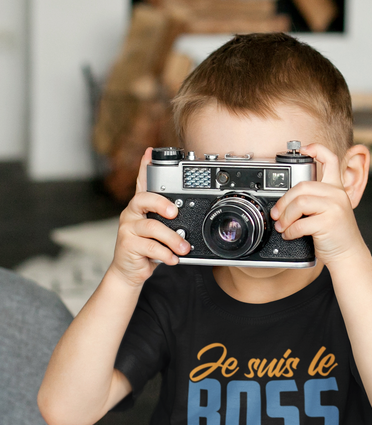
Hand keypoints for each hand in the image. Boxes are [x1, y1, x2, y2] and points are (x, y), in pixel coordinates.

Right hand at [110, 148, 190, 285]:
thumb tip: (191, 214)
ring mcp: (127, 228)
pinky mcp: (127, 245)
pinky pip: (150, 247)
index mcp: (141, 207)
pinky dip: (165, 254)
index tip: (150, 152)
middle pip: (143, 199)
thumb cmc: (148, 248)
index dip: (144, 167)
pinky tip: (173, 258)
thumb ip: (171, 221)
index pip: (142, 182)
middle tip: (175, 212)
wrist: (130, 271)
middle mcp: (132, 213)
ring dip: (171, 238)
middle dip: (161, 203)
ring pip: (151, 227)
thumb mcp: (160, 231)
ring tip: (183, 248)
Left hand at [270, 143, 367, 266]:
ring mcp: (335, 207)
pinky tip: (290, 235)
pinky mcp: (329, 222)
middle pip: (302, 186)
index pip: (330, 160)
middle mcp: (337, 194)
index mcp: (336, 188)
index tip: (304, 149)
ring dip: (285, 217)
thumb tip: (286, 200)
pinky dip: (290, 231)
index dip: (316, 149)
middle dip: (284, 201)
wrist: (349, 254)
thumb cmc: (335, 234)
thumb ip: (315, 199)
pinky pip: (301, 223)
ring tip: (282, 226)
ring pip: (299, 203)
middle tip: (277, 214)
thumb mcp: (329, 210)